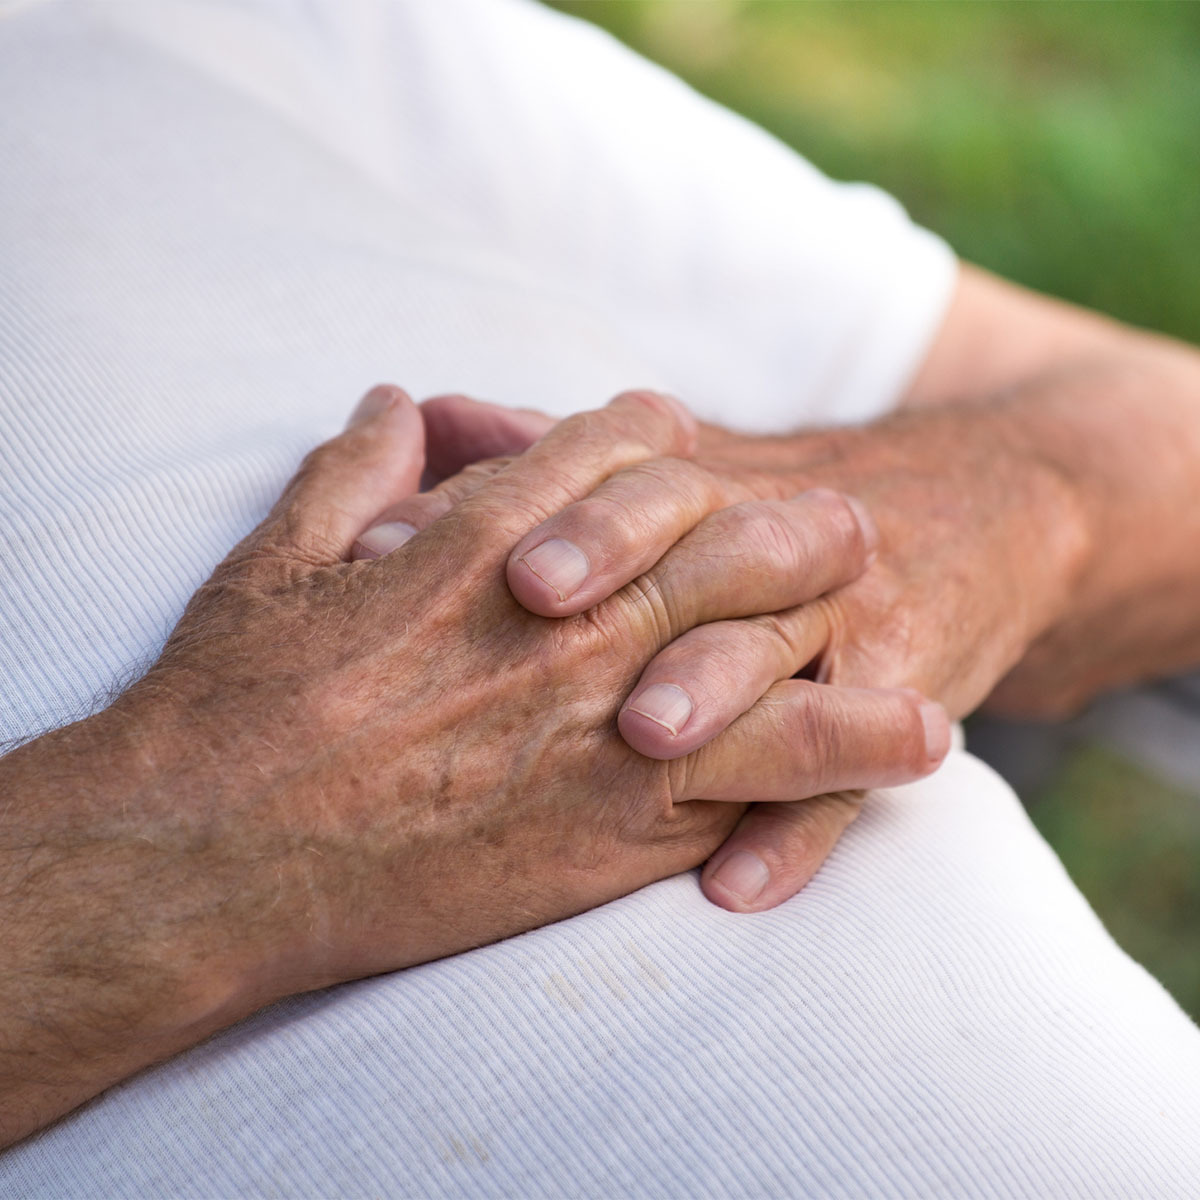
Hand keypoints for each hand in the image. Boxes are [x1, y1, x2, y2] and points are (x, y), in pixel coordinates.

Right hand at [0, 387, 941, 1144]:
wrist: (211, 855)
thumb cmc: (226, 706)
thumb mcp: (273, 557)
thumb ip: (353, 468)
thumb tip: (402, 403)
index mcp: (488, 536)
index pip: (612, 449)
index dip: (654, 436)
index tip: (680, 440)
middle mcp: (567, 613)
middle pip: (717, 531)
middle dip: (780, 515)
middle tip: (836, 515)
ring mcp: (603, 718)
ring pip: (764, 637)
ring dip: (834, 609)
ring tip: (892, 597)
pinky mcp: (617, 825)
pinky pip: (765, 775)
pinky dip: (847, 749)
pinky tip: (915, 735)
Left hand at [395, 392, 1081, 910]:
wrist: (975, 512)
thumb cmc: (776, 509)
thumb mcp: (680, 468)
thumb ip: (550, 455)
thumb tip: (428, 417)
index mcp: (702, 481)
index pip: (618, 466)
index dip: (525, 494)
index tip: (412, 540)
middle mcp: (768, 535)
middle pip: (699, 531)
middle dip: (616, 550)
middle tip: (535, 600)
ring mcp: (841, 617)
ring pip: (779, 646)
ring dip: (717, 686)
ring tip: (645, 734)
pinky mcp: (904, 693)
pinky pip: (849, 773)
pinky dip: (799, 831)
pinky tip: (733, 887)